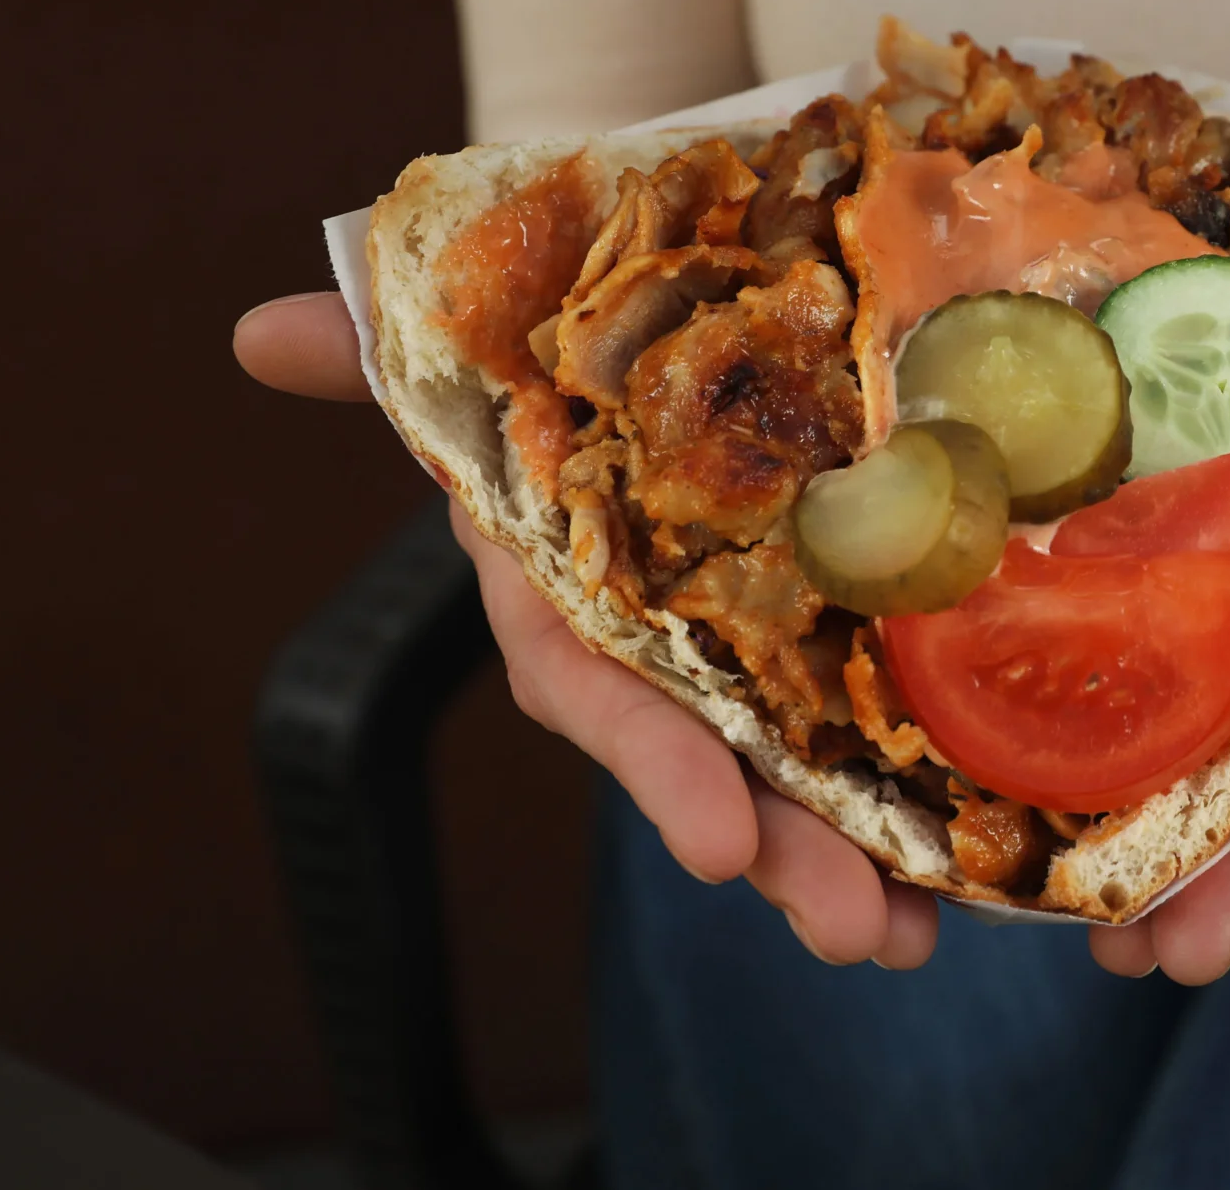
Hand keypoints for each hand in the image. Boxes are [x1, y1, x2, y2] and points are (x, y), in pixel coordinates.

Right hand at [234, 292, 938, 969]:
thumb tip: (259, 333)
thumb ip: (380, 347)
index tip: (721, 843)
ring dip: (851, 861)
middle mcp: (650, 633)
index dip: (657, 766)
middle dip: (781, 851)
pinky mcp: (828, 619)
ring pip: (792, 768)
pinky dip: (914, 793)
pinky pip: (866, 716)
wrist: (642, 292)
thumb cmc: (552, 334)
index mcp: (561, 579)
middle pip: (712, 760)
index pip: (595, 687)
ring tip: (916, 936)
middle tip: (857, 927)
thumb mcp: (476, 335)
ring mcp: (742, 640)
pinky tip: (970, 874)